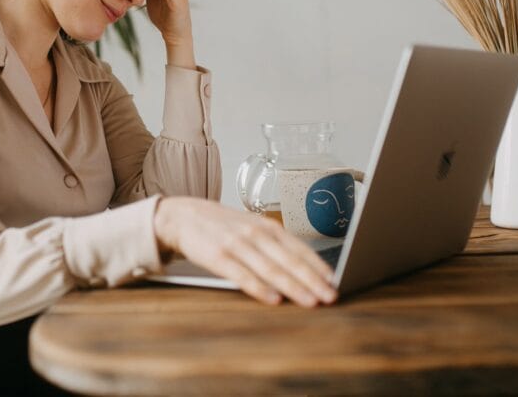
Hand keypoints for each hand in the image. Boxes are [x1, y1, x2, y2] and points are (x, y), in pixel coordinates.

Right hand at [153, 196, 337, 307]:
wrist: (183, 216)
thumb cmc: (223, 225)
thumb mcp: (251, 227)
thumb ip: (274, 244)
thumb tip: (304, 267)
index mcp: (266, 226)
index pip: (299, 248)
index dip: (318, 266)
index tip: (334, 282)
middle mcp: (255, 233)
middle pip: (289, 260)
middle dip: (313, 280)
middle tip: (330, 297)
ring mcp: (237, 244)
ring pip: (270, 268)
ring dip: (293, 286)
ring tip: (310, 301)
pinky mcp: (218, 256)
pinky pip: (242, 275)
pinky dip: (259, 288)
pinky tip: (273, 299)